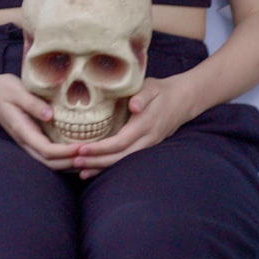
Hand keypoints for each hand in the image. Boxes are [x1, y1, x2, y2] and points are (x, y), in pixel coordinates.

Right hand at [0, 73, 79, 170]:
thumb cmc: (2, 88)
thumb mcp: (16, 90)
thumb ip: (32, 103)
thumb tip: (51, 115)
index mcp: (22, 131)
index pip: (46, 150)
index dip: (66, 152)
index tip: (84, 147)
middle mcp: (25, 141)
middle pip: (50, 162)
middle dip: (71, 162)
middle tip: (92, 156)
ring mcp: (28, 141)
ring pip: (49, 162)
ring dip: (68, 163)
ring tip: (88, 158)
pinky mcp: (32, 137)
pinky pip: (48, 154)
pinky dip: (63, 157)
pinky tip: (77, 152)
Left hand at [72, 77, 190, 178]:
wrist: (183, 100)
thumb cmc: (162, 91)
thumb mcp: (152, 87)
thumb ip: (142, 95)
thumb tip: (134, 105)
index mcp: (145, 125)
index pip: (120, 142)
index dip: (100, 148)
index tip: (81, 148)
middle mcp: (147, 140)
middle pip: (119, 157)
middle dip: (96, 161)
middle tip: (74, 162)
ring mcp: (148, 146)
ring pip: (122, 162)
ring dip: (100, 167)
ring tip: (79, 170)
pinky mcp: (146, 147)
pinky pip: (126, 160)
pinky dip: (109, 166)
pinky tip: (93, 171)